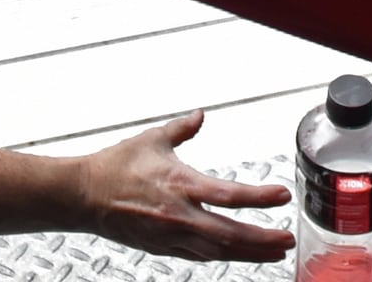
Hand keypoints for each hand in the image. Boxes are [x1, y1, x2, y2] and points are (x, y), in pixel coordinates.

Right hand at [73, 114, 289, 260]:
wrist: (83, 195)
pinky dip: (222, 256)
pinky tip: (238, 255)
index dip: (259, 198)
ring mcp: (171, 235)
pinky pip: (199, 256)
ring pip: (217, 251)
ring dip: (249, 253)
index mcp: (179, 183)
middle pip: (230, 233)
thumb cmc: (115, 166)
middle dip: (263, 239)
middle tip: (287, 239)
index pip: (229, 194)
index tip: (282, 196)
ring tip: (274, 251)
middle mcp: (178, 214)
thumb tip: (201, 115)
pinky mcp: (162, 248)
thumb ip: (183, 128)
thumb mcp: (152, 139)